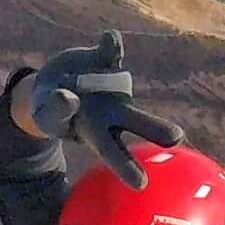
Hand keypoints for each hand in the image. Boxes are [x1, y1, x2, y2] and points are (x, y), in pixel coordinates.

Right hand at [16, 31, 183, 187]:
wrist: (51, 85)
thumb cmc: (53, 113)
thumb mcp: (47, 118)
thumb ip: (56, 110)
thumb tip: (68, 96)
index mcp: (99, 134)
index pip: (116, 154)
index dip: (128, 168)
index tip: (141, 185)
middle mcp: (113, 111)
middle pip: (136, 121)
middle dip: (155, 129)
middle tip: (177, 137)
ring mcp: (112, 84)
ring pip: (122, 79)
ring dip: (123, 77)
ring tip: (128, 80)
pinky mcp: (103, 60)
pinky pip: (109, 51)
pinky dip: (110, 46)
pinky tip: (110, 39)